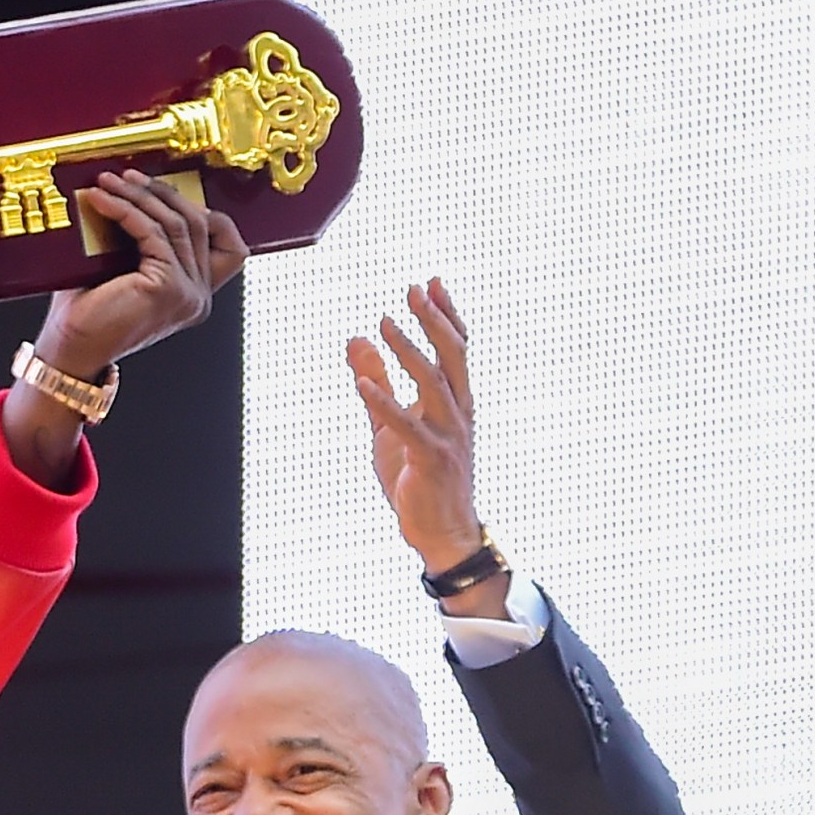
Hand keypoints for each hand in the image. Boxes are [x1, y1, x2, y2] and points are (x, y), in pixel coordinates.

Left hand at [35, 169, 249, 374]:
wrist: (70, 350)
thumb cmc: (87, 315)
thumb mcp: (125, 268)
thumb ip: (143, 240)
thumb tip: (135, 192)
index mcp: (193, 295)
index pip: (226, 242)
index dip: (198, 208)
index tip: (159, 190)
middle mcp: (198, 296)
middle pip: (199, 223)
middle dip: (161, 193)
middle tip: (128, 177)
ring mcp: (188, 294)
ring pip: (176, 223)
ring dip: (140, 196)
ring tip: (110, 183)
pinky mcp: (168, 287)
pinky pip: (153, 233)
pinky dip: (125, 210)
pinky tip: (101, 200)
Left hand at [348, 278, 498, 595]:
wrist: (442, 532)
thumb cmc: (418, 478)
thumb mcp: (390, 423)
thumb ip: (376, 381)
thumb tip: (355, 339)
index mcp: (455, 403)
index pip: (457, 350)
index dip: (447, 315)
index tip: (433, 283)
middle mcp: (458, 414)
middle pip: (452, 358)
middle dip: (434, 321)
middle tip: (414, 290)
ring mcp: (447, 437)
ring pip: (434, 385)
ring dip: (410, 352)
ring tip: (386, 323)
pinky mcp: (429, 460)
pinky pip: (406, 426)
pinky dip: (384, 403)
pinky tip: (362, 383)